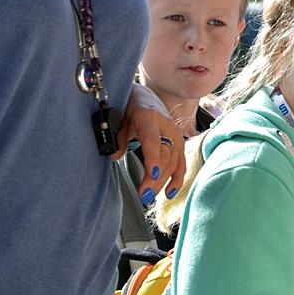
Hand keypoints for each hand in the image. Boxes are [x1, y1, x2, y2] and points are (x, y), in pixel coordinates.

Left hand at [117, 84, 185, 202]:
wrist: (146, 98)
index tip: (151, 175)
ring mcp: (176, 136)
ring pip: (173, 163)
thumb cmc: (131, 108)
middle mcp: (167, 127)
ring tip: (149, 196)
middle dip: (155, 179)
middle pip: (164, 157)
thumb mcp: (121, 119)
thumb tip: (113, 156)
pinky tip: (169, 193)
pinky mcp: (179, 144)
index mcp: (150, 118)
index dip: (153, 159)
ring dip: (162, 182)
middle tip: (144, 195)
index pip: (152, 142)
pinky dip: (176, 179)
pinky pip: (180, 164)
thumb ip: (118, 137)